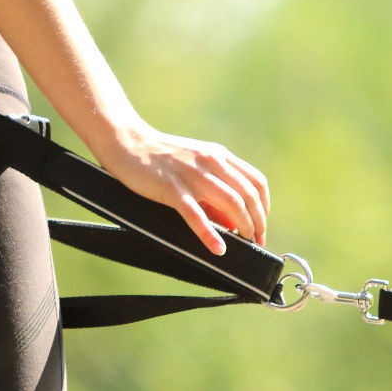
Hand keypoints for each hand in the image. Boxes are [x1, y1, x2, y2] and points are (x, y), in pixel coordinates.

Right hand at [92, 126, 271, 253]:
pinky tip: (218, 248)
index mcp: (219, 156)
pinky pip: (196, 215)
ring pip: (231, 203)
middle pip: (249, 195)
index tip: (262, 223)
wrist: (127, 142)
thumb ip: (215, 187)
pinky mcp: (172, 188)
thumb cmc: (161, 157)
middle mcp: (211, 162)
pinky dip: (210, 234)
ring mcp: (192, 175)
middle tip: (257, 240)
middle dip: (258, 221)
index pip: (256, 182)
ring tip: (245, 242)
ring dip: (244, 226)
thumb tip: (232, 221)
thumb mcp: (195, 165)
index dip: (264, 205)